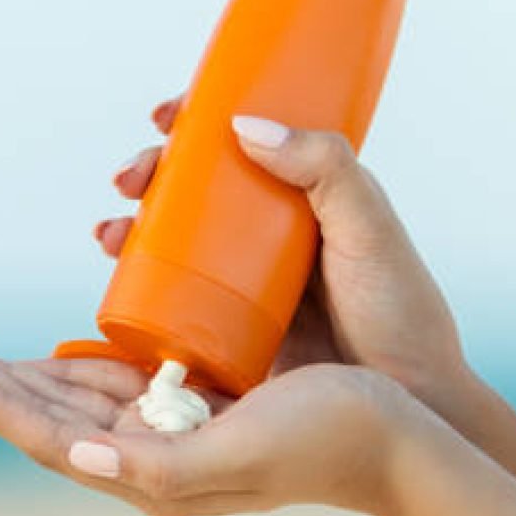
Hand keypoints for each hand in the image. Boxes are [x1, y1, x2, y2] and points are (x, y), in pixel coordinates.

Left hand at [0, 348, 404, 515]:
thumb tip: (76, 457)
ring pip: (71, 399)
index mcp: (150, 472)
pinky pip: (115, 382)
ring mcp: (169, 431)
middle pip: (44, 415)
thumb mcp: (243, 454)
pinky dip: (73, 363)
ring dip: (16, 375)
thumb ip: (159, 468)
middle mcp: (148, 457)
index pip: (43, 433)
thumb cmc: (327, 443)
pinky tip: (55, 350)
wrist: (398, 441)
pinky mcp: (195, 404)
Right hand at [98, 97, 466, 412]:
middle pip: (197, 188)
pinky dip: (138, 279)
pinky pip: (174, 292)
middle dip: (151, 175)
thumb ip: (325, 168)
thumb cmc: (397, 313)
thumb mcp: (368, 228)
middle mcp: (270, 234)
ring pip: (177, 237)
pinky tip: (116, 275)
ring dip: (132, 226)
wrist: (405, 399)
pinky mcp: (230, 326)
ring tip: (109, 234)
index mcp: (307, 196)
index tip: (166, 115)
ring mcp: (246, 280)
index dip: (198, 122)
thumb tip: (244, 124)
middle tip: (129, 181)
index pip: (244, 143)